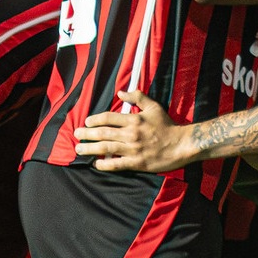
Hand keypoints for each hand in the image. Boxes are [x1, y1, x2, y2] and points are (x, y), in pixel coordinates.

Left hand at [72, 91, 192, 174]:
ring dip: (90, 149)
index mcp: (134, 119)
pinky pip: (116, 164)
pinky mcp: (136, 163)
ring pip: (106, 148)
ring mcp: (133, 149)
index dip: (94, 120)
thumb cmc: (167, 125)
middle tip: (76, 135)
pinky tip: (96, 164)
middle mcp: (131, 134)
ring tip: (79, 150)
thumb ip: (138, 97)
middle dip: (86, 134)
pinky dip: (104, 164)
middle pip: (103, 133)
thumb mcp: (154, 107)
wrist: (181, 145)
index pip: (108, 118)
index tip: (86, 122)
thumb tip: (121, 93)